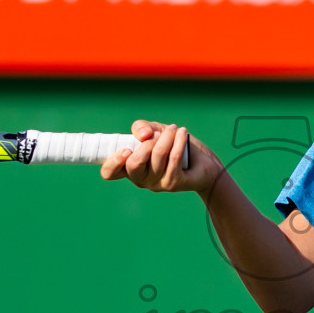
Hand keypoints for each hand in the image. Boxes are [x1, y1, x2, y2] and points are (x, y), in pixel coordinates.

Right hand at [99, 120, 219, 192]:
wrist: (204, 163)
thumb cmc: (175, 146)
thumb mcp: (155, 131)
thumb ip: (142, 128)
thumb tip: (142, 135)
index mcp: (130, 168)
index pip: (110, 172)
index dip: (113, 162)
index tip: (126, 150)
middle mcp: (141, 179)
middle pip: (134, 164)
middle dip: (147, 143)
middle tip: (160, 134)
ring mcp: (156, 184)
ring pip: (157, 157)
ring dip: (167, 137)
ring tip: (175, 130)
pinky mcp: (173, 184)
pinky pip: (173, 159)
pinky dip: (178, 141)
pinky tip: (183, 133)